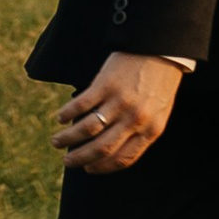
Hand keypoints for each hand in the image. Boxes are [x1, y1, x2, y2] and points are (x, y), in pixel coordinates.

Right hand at [55, 50, 182, 173]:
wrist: (161, 49)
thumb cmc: (160, 83)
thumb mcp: (159, 112)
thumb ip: (141, 131)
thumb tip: (113, 151)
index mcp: (151, 130)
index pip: (123, 159)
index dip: (102, 167)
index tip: (88, 169)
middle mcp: (135, 119)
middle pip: (102, 148)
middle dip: (80, 158)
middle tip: (67, 162)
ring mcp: (120, 102)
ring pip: (87, 129)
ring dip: (68, 139)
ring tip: (56, 142)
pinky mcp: (107, 84)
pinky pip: (81, 105)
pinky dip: (68, 114)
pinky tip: (60, 118)